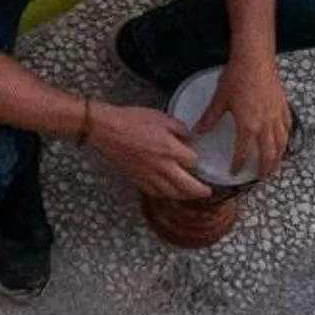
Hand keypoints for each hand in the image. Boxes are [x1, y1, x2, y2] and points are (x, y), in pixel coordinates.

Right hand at [87, 102, 210, 199]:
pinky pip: (155, 193)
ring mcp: (149, 176)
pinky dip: (165, 195)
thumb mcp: (162, 117)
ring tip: (190, 194)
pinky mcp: (137, 179)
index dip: (200, 162)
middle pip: (188, 187)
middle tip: (207, 192)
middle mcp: (163, 167)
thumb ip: (180, 129)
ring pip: (172, 194)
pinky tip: (168, 191)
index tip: (202, 161)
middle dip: (201, 191)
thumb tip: (189, 137)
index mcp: (171, 149)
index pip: (194, 162)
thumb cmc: (131, 121)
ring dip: (184, 196)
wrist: (106, 129)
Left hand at [193, 54, 292, 179]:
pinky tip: (284, 142)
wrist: (255, 57)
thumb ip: (210, 118)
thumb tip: (198, 131)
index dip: (238, 164)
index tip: (234, 172)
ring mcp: (277, 116)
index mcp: (248, 126)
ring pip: (281, 144)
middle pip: (268, 154)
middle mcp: (266, 125)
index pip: (243, 152)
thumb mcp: (220, 99)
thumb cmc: (237, 76)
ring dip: (278, 158)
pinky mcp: (283, 107)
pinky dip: (286, 139)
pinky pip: (288, 129)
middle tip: (260, 178)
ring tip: (274, 166)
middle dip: (264, 169)